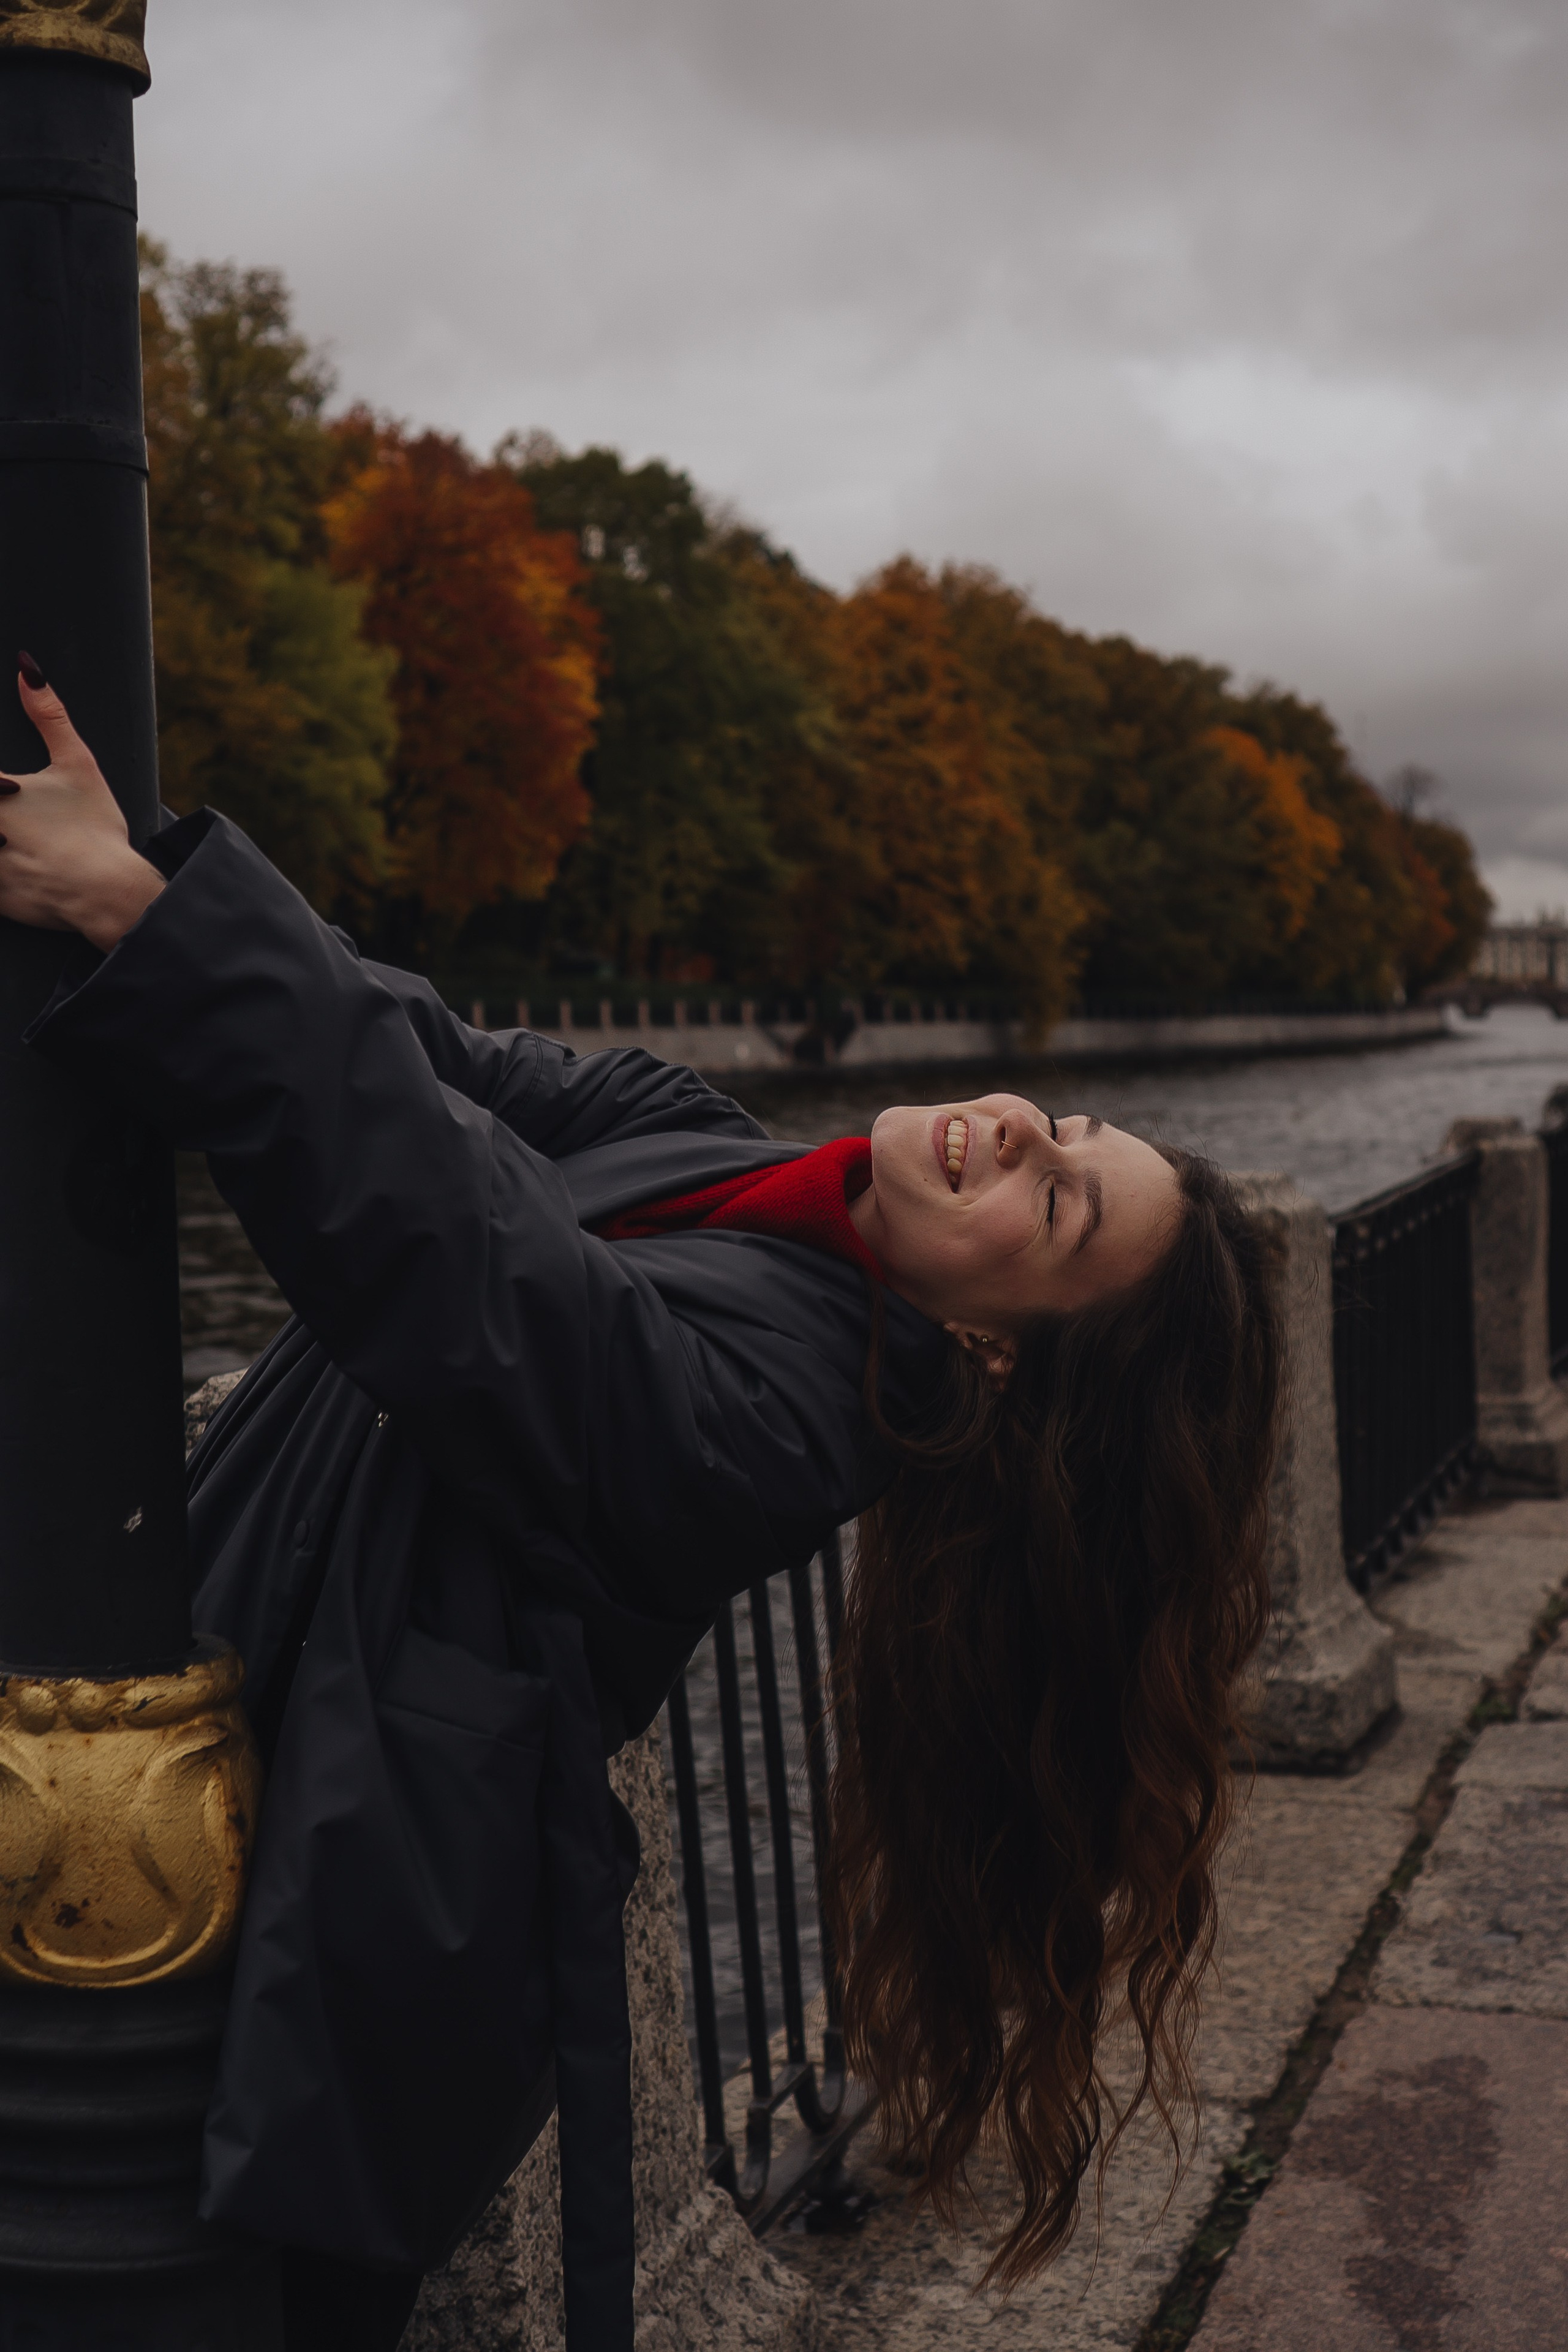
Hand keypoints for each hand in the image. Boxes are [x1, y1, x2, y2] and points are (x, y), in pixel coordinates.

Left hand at [0, 662, 163, 950]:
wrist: (107, 893)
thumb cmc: (93, 828)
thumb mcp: (77, 765)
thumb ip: (49, 716)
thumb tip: (28, 668)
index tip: (9, 790)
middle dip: (3, 809)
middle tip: (14, 813)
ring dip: (3, 840)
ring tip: (22, 839)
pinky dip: (5, 878)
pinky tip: (26, 864)